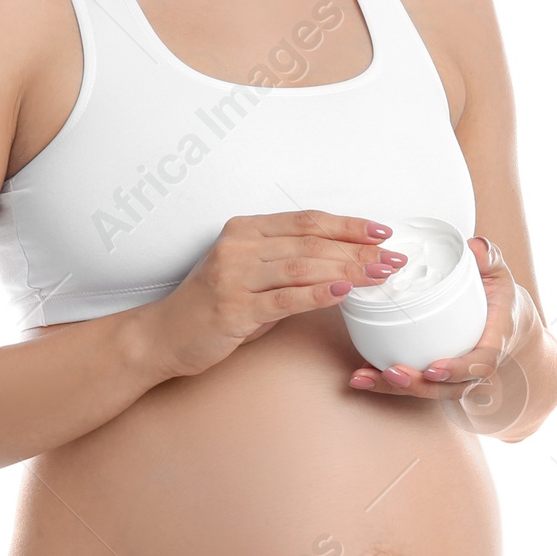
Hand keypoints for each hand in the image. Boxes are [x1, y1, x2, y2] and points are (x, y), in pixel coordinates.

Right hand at [138, 209, 407, 379]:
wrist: (164, 335)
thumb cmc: (211, 306)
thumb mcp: (249, 275)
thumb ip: (288, 265)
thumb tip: (346, 264)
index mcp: (245, 230)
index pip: (307, 221)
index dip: (348, 225)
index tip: (382, 232)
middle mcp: (239, 247)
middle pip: (311, 242)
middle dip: (358, 250)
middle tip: (392, 258)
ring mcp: (234, 276)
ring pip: (303, 267)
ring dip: (347, 270)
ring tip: (379, 275)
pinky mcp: (233, 308)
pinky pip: (284, 298)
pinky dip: (317, 294)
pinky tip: (342, 292)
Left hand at [346, 236, 542, 436]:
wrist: (504, 319)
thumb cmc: (497, 296)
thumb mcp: (497, 273)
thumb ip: (488, 257)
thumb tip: (475, 246)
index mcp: (492, 341)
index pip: (480, 363)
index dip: (457, 370)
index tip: (434, 368)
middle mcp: (472, 364)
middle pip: (447, 388)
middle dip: (418, 385)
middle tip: (392, 372)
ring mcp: (452, 374)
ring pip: (426, 391)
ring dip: (393, 388)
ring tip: (364, 377)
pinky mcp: (432, 373)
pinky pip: (411, 383)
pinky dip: (384, 383)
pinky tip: (360, 376)